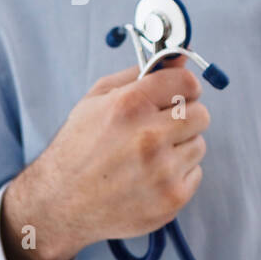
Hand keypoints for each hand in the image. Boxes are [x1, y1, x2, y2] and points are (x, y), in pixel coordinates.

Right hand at [1, 56, 210, 259]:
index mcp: (129, 107)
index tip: (178, 94)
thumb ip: (141, 74)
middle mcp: (148, 138)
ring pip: (199, 144)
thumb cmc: (78, 147)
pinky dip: (178, 174)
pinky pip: (196, 173)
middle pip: (200, 114)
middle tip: (161, 127)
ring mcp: (162, 172)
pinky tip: (150, 178)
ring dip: (180, 147)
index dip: (184, 86)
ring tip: (148, 157)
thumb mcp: (97, 100)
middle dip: (184, 118)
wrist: (59, 203)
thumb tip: (181, 55)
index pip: (187, 82)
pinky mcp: (172, 198)